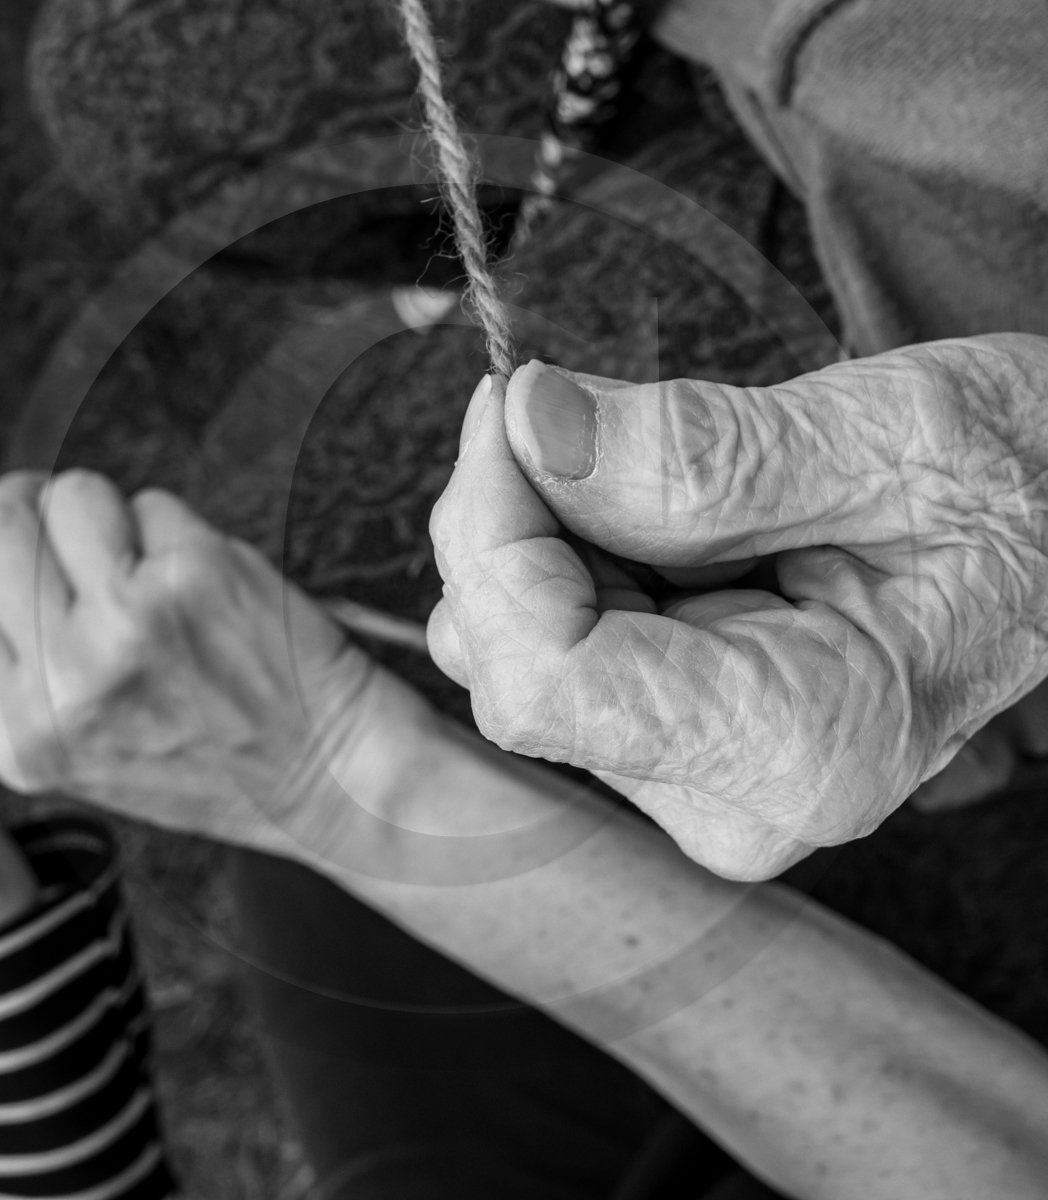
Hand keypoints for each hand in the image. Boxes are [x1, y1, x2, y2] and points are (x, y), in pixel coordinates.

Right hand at [0, 466, 380, 849]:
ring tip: (156, 571)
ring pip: (72, 497)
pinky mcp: (193, 578)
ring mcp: (127, 623)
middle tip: (74, 515)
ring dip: (110, 514)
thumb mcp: (88, 752)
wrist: (325, 776)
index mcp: (23, 732)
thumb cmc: (218, 761)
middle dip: (28, 501)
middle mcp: (63, 681)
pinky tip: (207, 584)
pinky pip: (153, 505)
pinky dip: (177, 529)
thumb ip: (22, 666)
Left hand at [429, 335, 1047, 878]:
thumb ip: (699, 448)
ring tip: (670, 480)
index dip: (491, 536)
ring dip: (543, 536)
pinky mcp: (676, 743)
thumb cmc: (1027, 490)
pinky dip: (569, 557)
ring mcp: (697, 779)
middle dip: (513, 523)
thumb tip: (530, 420)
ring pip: (512, 654)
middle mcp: (733, 797)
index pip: (545, 679)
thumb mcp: (892, 436)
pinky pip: (552, 644)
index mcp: (798, 747)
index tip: (509, 408)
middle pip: (511, 667)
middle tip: (586, 418)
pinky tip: (665, 523)